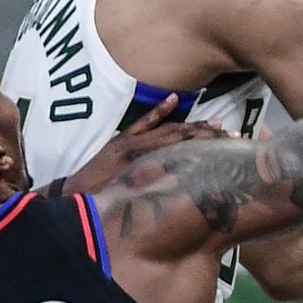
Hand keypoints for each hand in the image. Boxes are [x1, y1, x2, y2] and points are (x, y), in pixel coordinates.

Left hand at [63, 94, 228, 192]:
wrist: (73, 197)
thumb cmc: (103, 204)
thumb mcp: (131, 201)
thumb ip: (156, 192)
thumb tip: (185, 187)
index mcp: (144, 161)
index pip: (181, 147)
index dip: (206, 144)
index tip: (227, 144)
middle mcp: (141, 147)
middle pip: (179, 136)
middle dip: (206, 135)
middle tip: (230, 134)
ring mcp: (131, 141)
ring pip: (167, 129)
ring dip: (192, 125)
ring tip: (215, 123)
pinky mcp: (122, 140)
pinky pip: (144, 122)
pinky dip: (159, 111)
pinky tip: (173, 99)